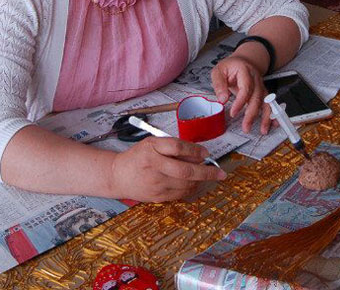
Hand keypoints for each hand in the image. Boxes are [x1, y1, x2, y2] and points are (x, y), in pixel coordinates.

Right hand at [108, 136, 225, 202]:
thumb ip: (173, 146)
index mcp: (151, 149)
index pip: (177, 147)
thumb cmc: (138, 157)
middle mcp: (153, 167)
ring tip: (206, 176)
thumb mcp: (152, 143)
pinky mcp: (158, 197)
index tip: (206, 152)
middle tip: (221, 173)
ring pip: (186, 184)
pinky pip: (181, 194)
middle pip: (185, 170)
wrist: (118, 176)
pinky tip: (193, 183)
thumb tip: (198, 154)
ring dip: (200, 181)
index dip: (194, 150)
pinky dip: (191, 188)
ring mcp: (156, 184)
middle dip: (207, 172)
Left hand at [211, 55, 272, 133]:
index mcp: (245, 71)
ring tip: (263, 129)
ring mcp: (261, 86)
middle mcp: (256, 79)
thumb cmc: (231, 67)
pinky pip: (269, 104)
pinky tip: (274, 123)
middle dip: (252, 114)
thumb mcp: (219, 70)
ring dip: (265, 117)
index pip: (245, 88)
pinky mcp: (263, 93)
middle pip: (257, 97)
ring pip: (266, 102)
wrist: (243, 61)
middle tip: (246, 127)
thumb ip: (219, 84)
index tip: (233, 113)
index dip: (240, 102)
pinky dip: (273, 114)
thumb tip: (222, 99)